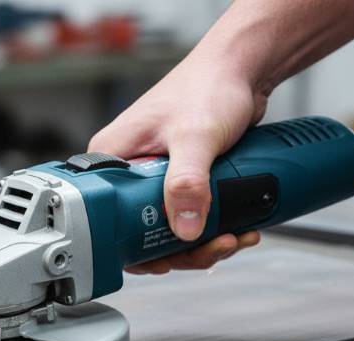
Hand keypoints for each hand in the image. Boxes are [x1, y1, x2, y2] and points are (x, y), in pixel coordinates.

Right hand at [88, 51, 267, 273]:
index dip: (138, 248)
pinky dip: (213, 227)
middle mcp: (128, 169)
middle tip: (214, 246)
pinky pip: (189, 214)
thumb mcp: (195, 138)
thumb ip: (187, 182)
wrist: (243, 68)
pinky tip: (238, 227)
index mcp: (112, 159)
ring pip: (170, 227)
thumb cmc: (208, 85)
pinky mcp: (179, 177)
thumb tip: (183, 228)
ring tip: (235, 237)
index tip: (169, 258)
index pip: (110, 219)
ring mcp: (154, 176)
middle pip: (143, 231)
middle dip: (183, 248)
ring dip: (204, 242)